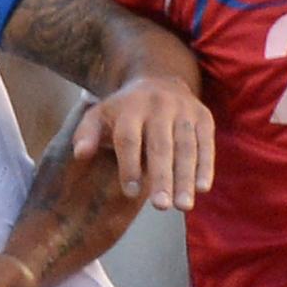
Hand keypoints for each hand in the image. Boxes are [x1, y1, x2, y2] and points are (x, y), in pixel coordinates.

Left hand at [73, 76, 214, 211]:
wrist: (159, 79)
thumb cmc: (124, 110)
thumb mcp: (100, 115)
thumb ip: (86, 134)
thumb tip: (80, 154)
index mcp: (131, 107)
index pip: (129, 139)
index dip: (130, 166)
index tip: (131, 193)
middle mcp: (159, 106)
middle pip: (161, 146)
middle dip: (162, 177)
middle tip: (160, 207)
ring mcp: (184, 110)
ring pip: (186, 147)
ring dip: (185, 178)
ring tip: (183, 207)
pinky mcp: (203, 117)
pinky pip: (206, 143)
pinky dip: (205, 166)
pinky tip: (202, 188)